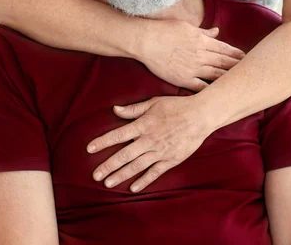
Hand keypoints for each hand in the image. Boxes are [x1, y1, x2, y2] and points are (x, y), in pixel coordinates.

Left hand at [88, 95, 210, 192]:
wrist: (200, 115)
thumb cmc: (176, 106)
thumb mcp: (153, 102)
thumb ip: (133, 109)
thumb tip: (115, 110)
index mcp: (143, 124)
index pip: (118, 135)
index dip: (103, 142)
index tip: (90, 149)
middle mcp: (149, 140)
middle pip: (124, 155)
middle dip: (108, 166)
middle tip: (95, 175)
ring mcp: (160, 151)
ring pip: (136, 166)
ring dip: (121, 175)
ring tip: (108, 183)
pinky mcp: (171, 160)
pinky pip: (154, 172)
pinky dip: (143, 181)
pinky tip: (133, 187)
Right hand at [138, 20, 243, 91]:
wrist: (145, 41)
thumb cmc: (164, 30)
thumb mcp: (186, 26)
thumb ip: (203, 31)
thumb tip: (216, 31)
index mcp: (202, 41)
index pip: (224, 48)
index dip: (236, 53)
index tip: (246, 57)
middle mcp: (200, 55)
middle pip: (224, 62)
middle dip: (237, 66)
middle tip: (250, 70)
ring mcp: (192, 68)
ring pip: (216, 75)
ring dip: (229, 78)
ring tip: (240, 82)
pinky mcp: (183, 79)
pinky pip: (201, 87)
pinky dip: (211, 90)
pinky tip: (220, 94)